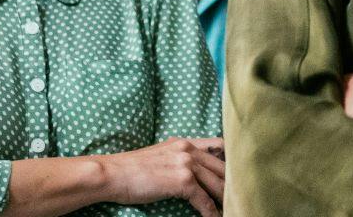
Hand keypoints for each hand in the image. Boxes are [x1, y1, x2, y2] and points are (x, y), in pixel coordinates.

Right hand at [96, 138, 227, 216]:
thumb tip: (190, 169)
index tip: (237, 174)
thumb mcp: (159, 154)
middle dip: (232, 183)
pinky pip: (204, 200)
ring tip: (233, 208)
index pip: (218, 146)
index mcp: (184, 142)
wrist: (112, 174)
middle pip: (222, 168)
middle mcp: (189, 149)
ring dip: (226, 199)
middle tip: (240, 195)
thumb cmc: (130, 169)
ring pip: (217, 184)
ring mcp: (187, 164)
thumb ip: (177, 156)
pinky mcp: (182, 181)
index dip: (230, 161)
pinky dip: (211, 211)